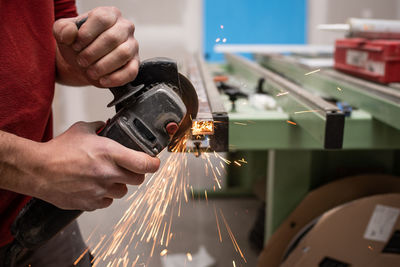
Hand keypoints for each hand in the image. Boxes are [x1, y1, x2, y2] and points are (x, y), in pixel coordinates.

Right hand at [31, 121, 159, 210]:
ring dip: (118, 185)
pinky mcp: (91, 203)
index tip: (154, 162)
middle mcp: (108, 173)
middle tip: (126, 168)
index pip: (145, 164)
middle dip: (135, 174)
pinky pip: (106, 202)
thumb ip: (99, 127)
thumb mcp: (82, 130)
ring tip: (105, 177)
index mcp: (110, 153)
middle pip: (138, 180)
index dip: (153, 163)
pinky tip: (93, 186)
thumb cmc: (58, 150)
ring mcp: (100, 190)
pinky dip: (103, 196)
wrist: (38, 170)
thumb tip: (107, 125)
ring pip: (122, 192)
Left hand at [53, 7, 138, 87]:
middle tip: (81, 61)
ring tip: (90, 71)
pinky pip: (131, 71)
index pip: (102, 18)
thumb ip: (62, 29)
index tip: (76, 46)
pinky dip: (115, 78)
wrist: (84, 63)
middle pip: (112, 38)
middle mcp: (124, 27)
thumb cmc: (77, 45)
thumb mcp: (63, 34)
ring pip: (123, 54)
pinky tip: (102, 80)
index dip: (86, 34)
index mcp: (109, 14)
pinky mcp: (135, 63)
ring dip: (103, 66)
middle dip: (93, 53)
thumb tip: (70, 32)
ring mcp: (132, 46)